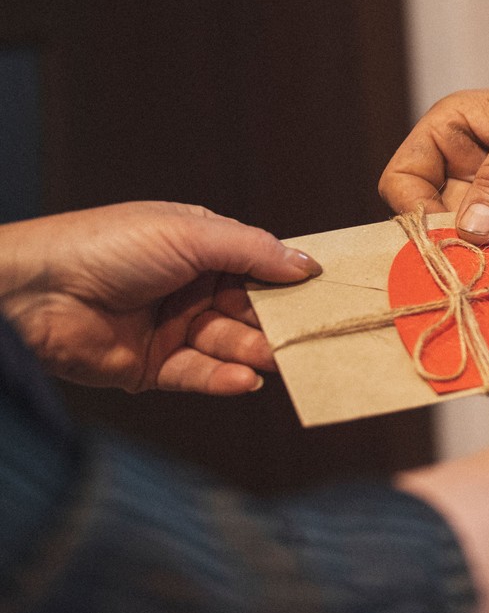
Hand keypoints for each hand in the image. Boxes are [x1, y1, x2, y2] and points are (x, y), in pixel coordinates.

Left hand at [0, 203, 319, 393]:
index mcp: (201, 248)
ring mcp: (173, 328)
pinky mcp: (153, 368)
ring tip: (279, 358)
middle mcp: (190, 288)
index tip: (330, 293)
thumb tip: (307, 265)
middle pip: (253, 309)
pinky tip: (246, 378)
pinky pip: (200, 375)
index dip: (292, 280)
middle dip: (282, 322)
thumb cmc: (105, 246)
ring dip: (257, 351)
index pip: (260, 266)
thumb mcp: (189, 234)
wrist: (34, 292)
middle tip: (315, 334)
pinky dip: (225, 378)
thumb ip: (253, 250)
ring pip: (232, 344)